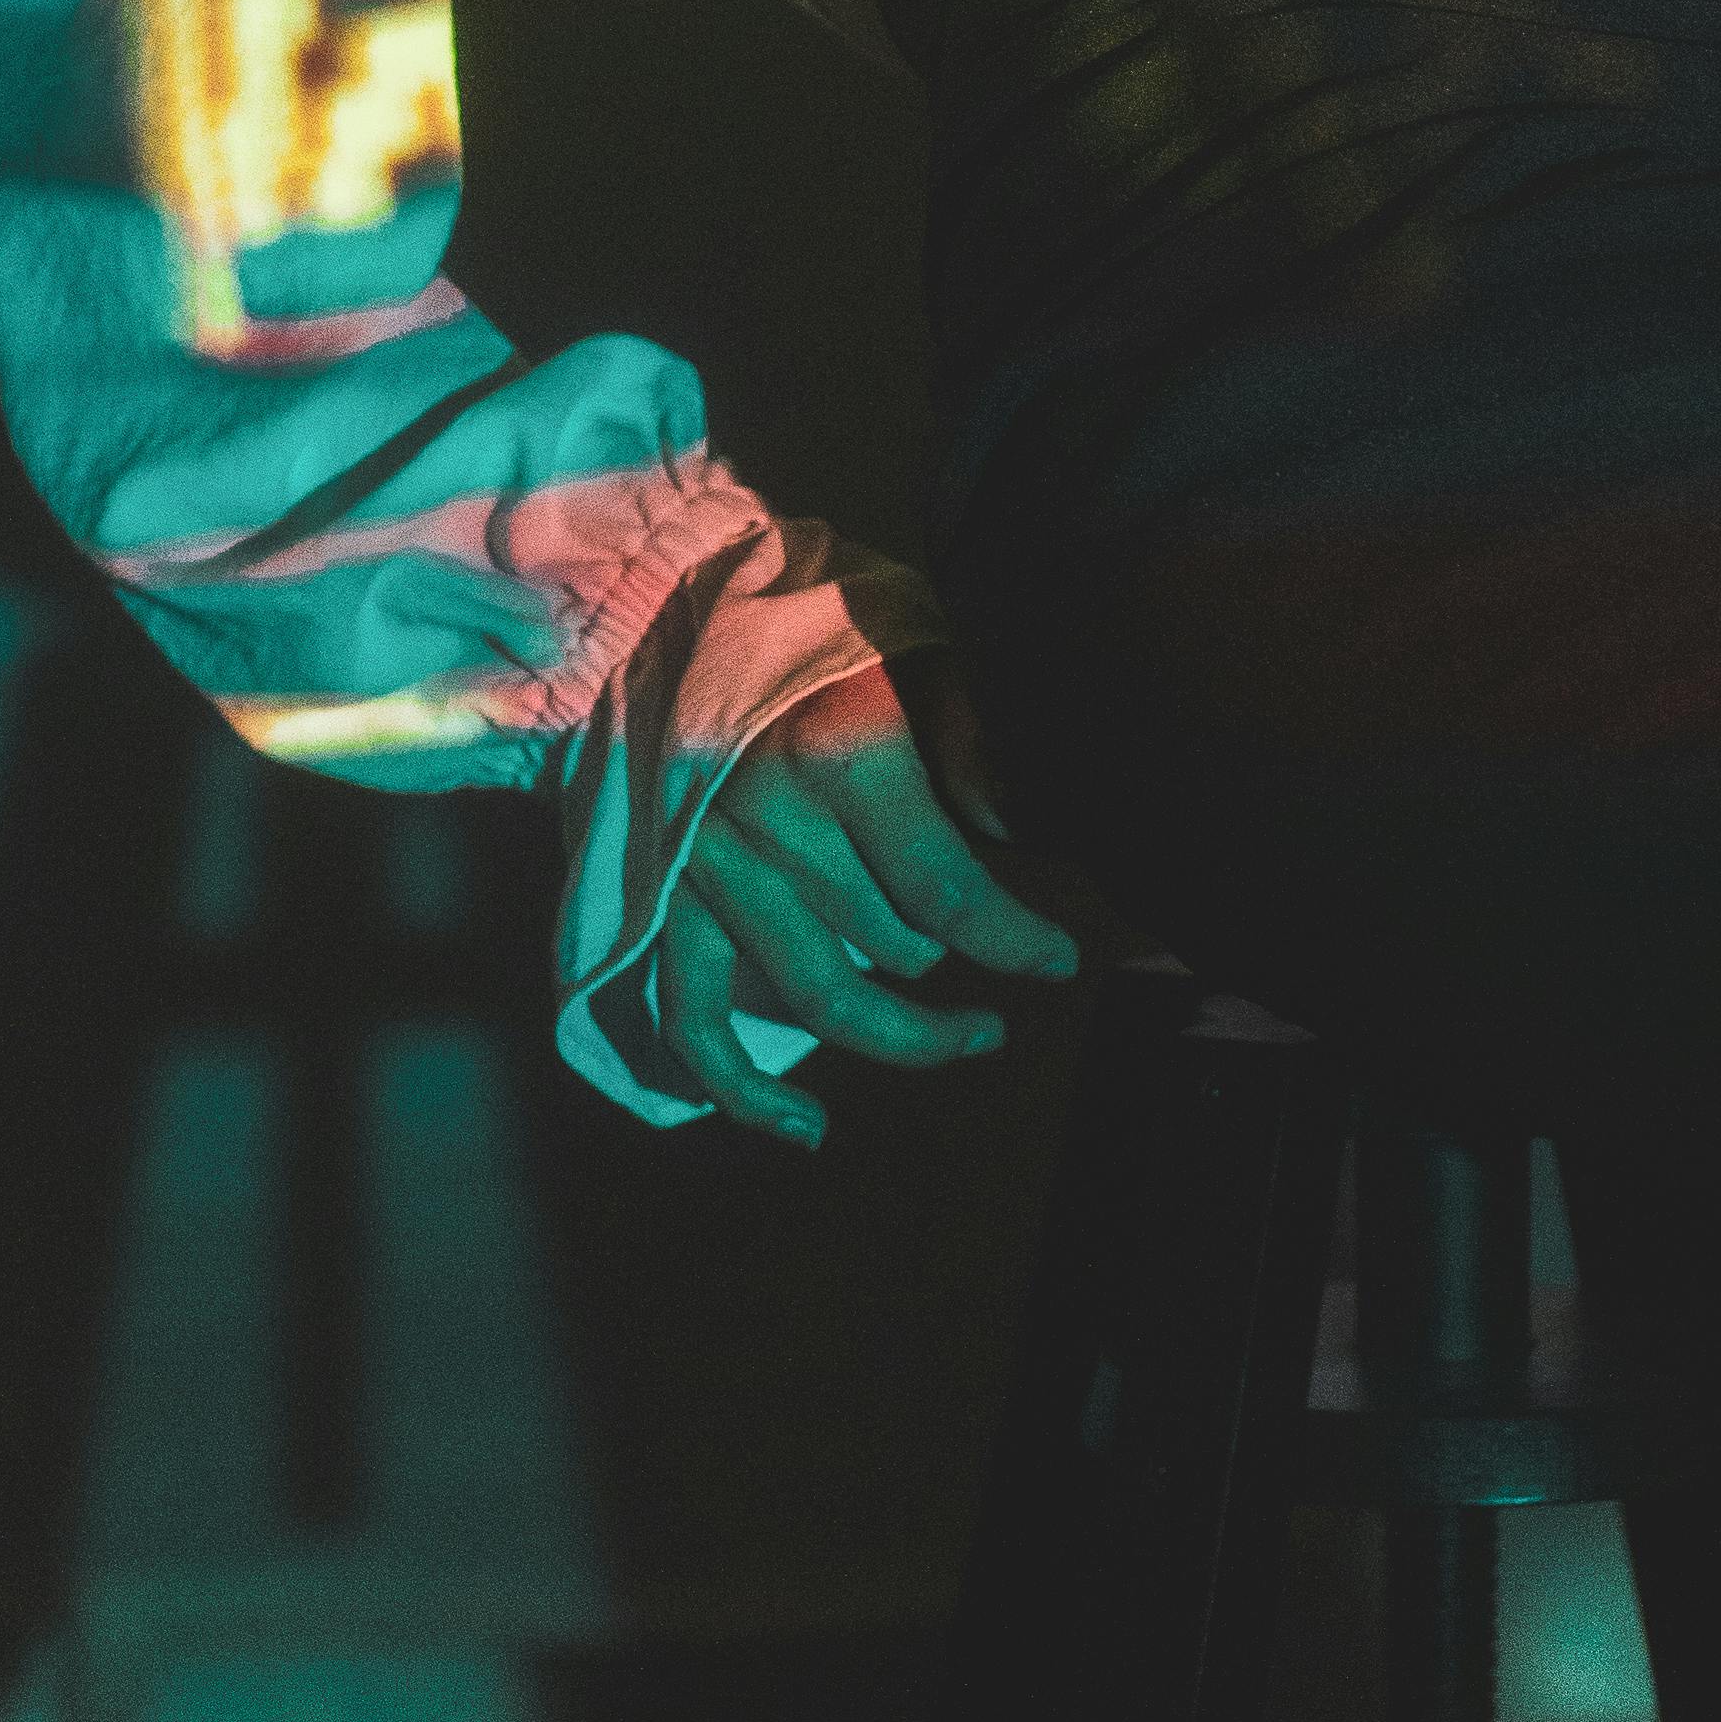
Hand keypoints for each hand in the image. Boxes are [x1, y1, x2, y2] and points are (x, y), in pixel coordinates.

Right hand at [652, 660, 1079, 1147]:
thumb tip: (1008, 829)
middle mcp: (768, 817)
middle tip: (1007, 968)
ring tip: (962, 1038)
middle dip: (958, 966)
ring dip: (895, 1033)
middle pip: (887, 945)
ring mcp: (705, 865)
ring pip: (812, 992)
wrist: (667, 594)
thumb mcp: (910, 639)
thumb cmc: (811, 615)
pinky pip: (691, 1015)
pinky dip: (740, 1087)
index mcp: (840, 749)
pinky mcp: (660, 894)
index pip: (944, 887)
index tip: (1060, 962)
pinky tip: (805, 1127)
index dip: (1012, 939)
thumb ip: (966, 732)